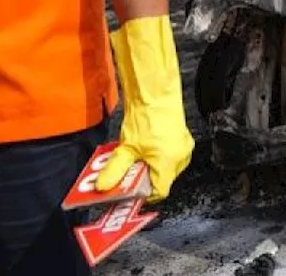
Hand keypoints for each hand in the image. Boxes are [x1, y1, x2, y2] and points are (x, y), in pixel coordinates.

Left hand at [95, 16, 194, 202]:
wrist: (155, 92)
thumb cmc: (146, 117)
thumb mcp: (125, 148)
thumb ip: (114, 170)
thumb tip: (102, 187)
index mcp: (169, 163)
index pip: (158, 192)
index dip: (142, 194)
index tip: (129, 191)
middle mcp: (180, 157)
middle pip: (161, 179)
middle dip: (142, 179)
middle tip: (126, 174)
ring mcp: (183, 147)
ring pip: (164, 167)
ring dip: (148, 167)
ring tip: (133, 158)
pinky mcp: (181, 138)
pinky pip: (168, 155)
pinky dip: (155, 156)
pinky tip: (143, 148)